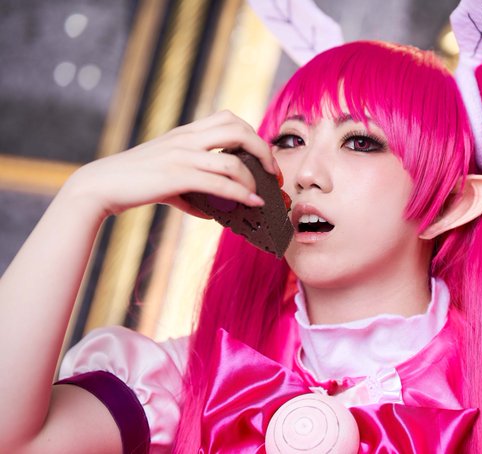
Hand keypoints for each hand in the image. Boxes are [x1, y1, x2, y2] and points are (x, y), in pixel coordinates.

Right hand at [62, 110, 277, 218]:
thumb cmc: (133, 182)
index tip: (264, 158)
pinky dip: (241, 193)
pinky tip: (251, 202)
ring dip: (255, 176)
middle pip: (238, 129)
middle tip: (272, 172)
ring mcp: (182, 156)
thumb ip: (192, 190)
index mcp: (186, 133)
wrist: (100, 186)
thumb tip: (213, 213)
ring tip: (264, 192)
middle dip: (263, 150)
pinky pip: (220, 183)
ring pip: (232, 158)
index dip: (253, 135)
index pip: (229, 119)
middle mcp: (187, 139)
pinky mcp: (176, 176)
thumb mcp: (166, 178)